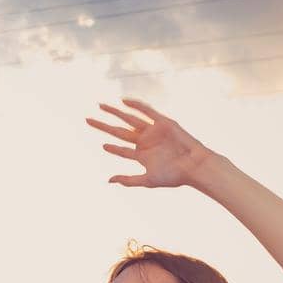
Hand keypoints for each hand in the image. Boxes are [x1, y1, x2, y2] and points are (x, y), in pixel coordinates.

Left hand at [85, 98, 214, 187]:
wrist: (194, 166)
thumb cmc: (173, 176)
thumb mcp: (147, 180)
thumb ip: (128, 180)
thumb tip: (109, 180)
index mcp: (142, 155)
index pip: (122, 150)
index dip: (112, 148)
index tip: (102, 145)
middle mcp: (145, 141)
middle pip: (120, 132)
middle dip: (104, 126)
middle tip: (88, 120)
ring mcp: (153, 131)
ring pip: (129, 120)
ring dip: (115, 112)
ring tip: (100, 106)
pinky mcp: (162, 122)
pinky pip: (147, 111)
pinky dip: (136, 105)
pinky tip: (123, 101)